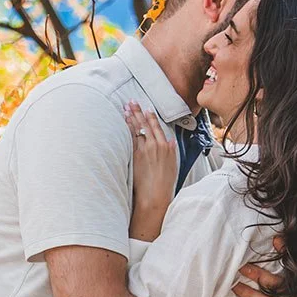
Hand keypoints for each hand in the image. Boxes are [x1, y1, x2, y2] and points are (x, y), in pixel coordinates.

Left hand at [125, 102, 176, 241]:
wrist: (155, 195)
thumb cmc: (165, 183)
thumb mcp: (173, 165)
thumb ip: (170, 151)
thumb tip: (169, 142)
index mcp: (166, 147)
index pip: (157, 127)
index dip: (150, 117)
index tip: (145, 108)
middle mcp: (156, 145)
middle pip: (145, 125)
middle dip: (138, 111)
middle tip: (131, 101)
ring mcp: (145, 150)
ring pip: (136, 130)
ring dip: (130, 117)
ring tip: (125, 108)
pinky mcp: (136, 156)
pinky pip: (130, 139)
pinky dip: (127, 129)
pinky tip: (123, 122)